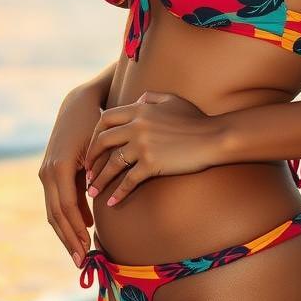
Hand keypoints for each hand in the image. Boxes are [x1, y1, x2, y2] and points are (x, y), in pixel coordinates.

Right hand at [38, 85, 100, 266]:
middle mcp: (48, 173)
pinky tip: (82, 230)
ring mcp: (46, 173)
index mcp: (59, 168)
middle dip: (69, 240)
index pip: (66, 209)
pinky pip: (58, 201)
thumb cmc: (94, 124)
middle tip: (83, 263)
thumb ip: (98, 176)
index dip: (76, 232)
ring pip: (54, 211)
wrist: (79, 104)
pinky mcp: (51, 173)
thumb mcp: (98, 148)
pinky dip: (68, 219)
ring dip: (66, 233)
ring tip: (80, 254)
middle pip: (57, 215)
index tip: (88, 251)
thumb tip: (98, 206)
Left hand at [83, 90, 223, 206]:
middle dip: (91, 158)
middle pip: (102, 141)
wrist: (213, 137)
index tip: (92, 147)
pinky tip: (112, 203)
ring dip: (100, 179)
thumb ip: (152, 97)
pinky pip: (128, 181)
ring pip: (112, 164)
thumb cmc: (196, 118)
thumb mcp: (173, 100)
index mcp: (139, 109)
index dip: (94, 134)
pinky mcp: (152, 163)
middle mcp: (137, 126)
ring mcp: (143, 145)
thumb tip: (138, 98)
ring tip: (92, 191)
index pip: (105, 119)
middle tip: (87, 172)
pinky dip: (118, 193)